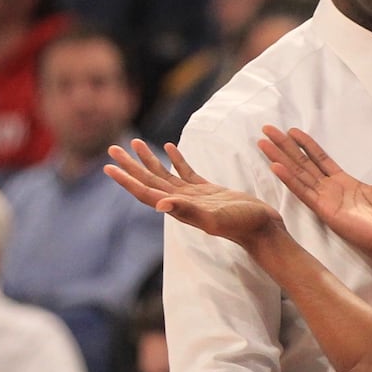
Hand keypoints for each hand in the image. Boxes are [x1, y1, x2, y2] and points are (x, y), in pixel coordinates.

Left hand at [106, 139, 283, 246]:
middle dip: (130, 166)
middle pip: (149, 181)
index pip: (145, 192)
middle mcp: (181, 203)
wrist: (263, 228)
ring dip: (149, 160)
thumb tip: (160, 205)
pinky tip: (169, 147)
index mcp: (178, 208)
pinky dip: (176, 159)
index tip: (109, 166)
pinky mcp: (208, 190)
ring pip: (164, 175)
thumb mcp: (214, 217)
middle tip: (112, 149)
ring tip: (135, 143)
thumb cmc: (241, 224)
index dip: (127, 180)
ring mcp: (194, 196)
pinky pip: (185, 172)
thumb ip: (188, 210)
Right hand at [260, 125, 371, 262]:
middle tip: (267, 130)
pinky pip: (304, 192)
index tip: (291, 131)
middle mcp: (332, 191)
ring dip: (280, 158)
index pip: (320, 160)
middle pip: (302, 164)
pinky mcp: (326, 211)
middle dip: (284, 147)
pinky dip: (289, 179)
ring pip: (298, 174)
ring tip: (263, 142)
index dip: (305, 145)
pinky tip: (276, 165)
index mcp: (346, 184)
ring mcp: (326, 201)